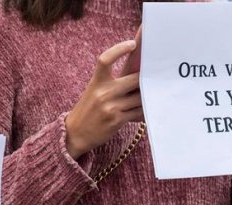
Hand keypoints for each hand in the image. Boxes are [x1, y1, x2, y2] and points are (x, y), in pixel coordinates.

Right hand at [65, 40, 143, 158]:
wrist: (75, 133)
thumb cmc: (88, 110)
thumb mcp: (94, 91)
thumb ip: (112, 82)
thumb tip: (138, 74)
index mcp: (96, 82)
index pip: (105, 59)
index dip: (119, 49)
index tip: (132, 43)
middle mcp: (103, 93)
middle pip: (135, 79)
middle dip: (146, 79)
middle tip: (156, 76)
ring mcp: (111, 107)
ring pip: (139, 98)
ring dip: (147, 97)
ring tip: (152, 94)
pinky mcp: (117, 120)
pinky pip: (138, 112)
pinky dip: (143, 111)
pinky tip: (145, 110)